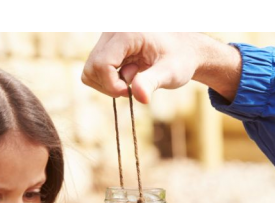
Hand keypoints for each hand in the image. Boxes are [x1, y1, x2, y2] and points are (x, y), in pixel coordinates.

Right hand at [82, 33, 241, 103]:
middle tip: (133, 87)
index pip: (101, 64)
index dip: (112, 85)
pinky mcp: (107, 47)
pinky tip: (129, 74)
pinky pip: (95, 70)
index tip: (131, 92)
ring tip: (134, 77)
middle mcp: (113, 32)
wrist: (184, 50)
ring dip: (109, 83)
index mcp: (126, 34)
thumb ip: (152, 82)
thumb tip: (139, 97)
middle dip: (110, 85)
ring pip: (90, 70)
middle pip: (92, 68)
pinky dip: (109, 80)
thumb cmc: (180, 60)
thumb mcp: (170, 73)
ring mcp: (108, 38)